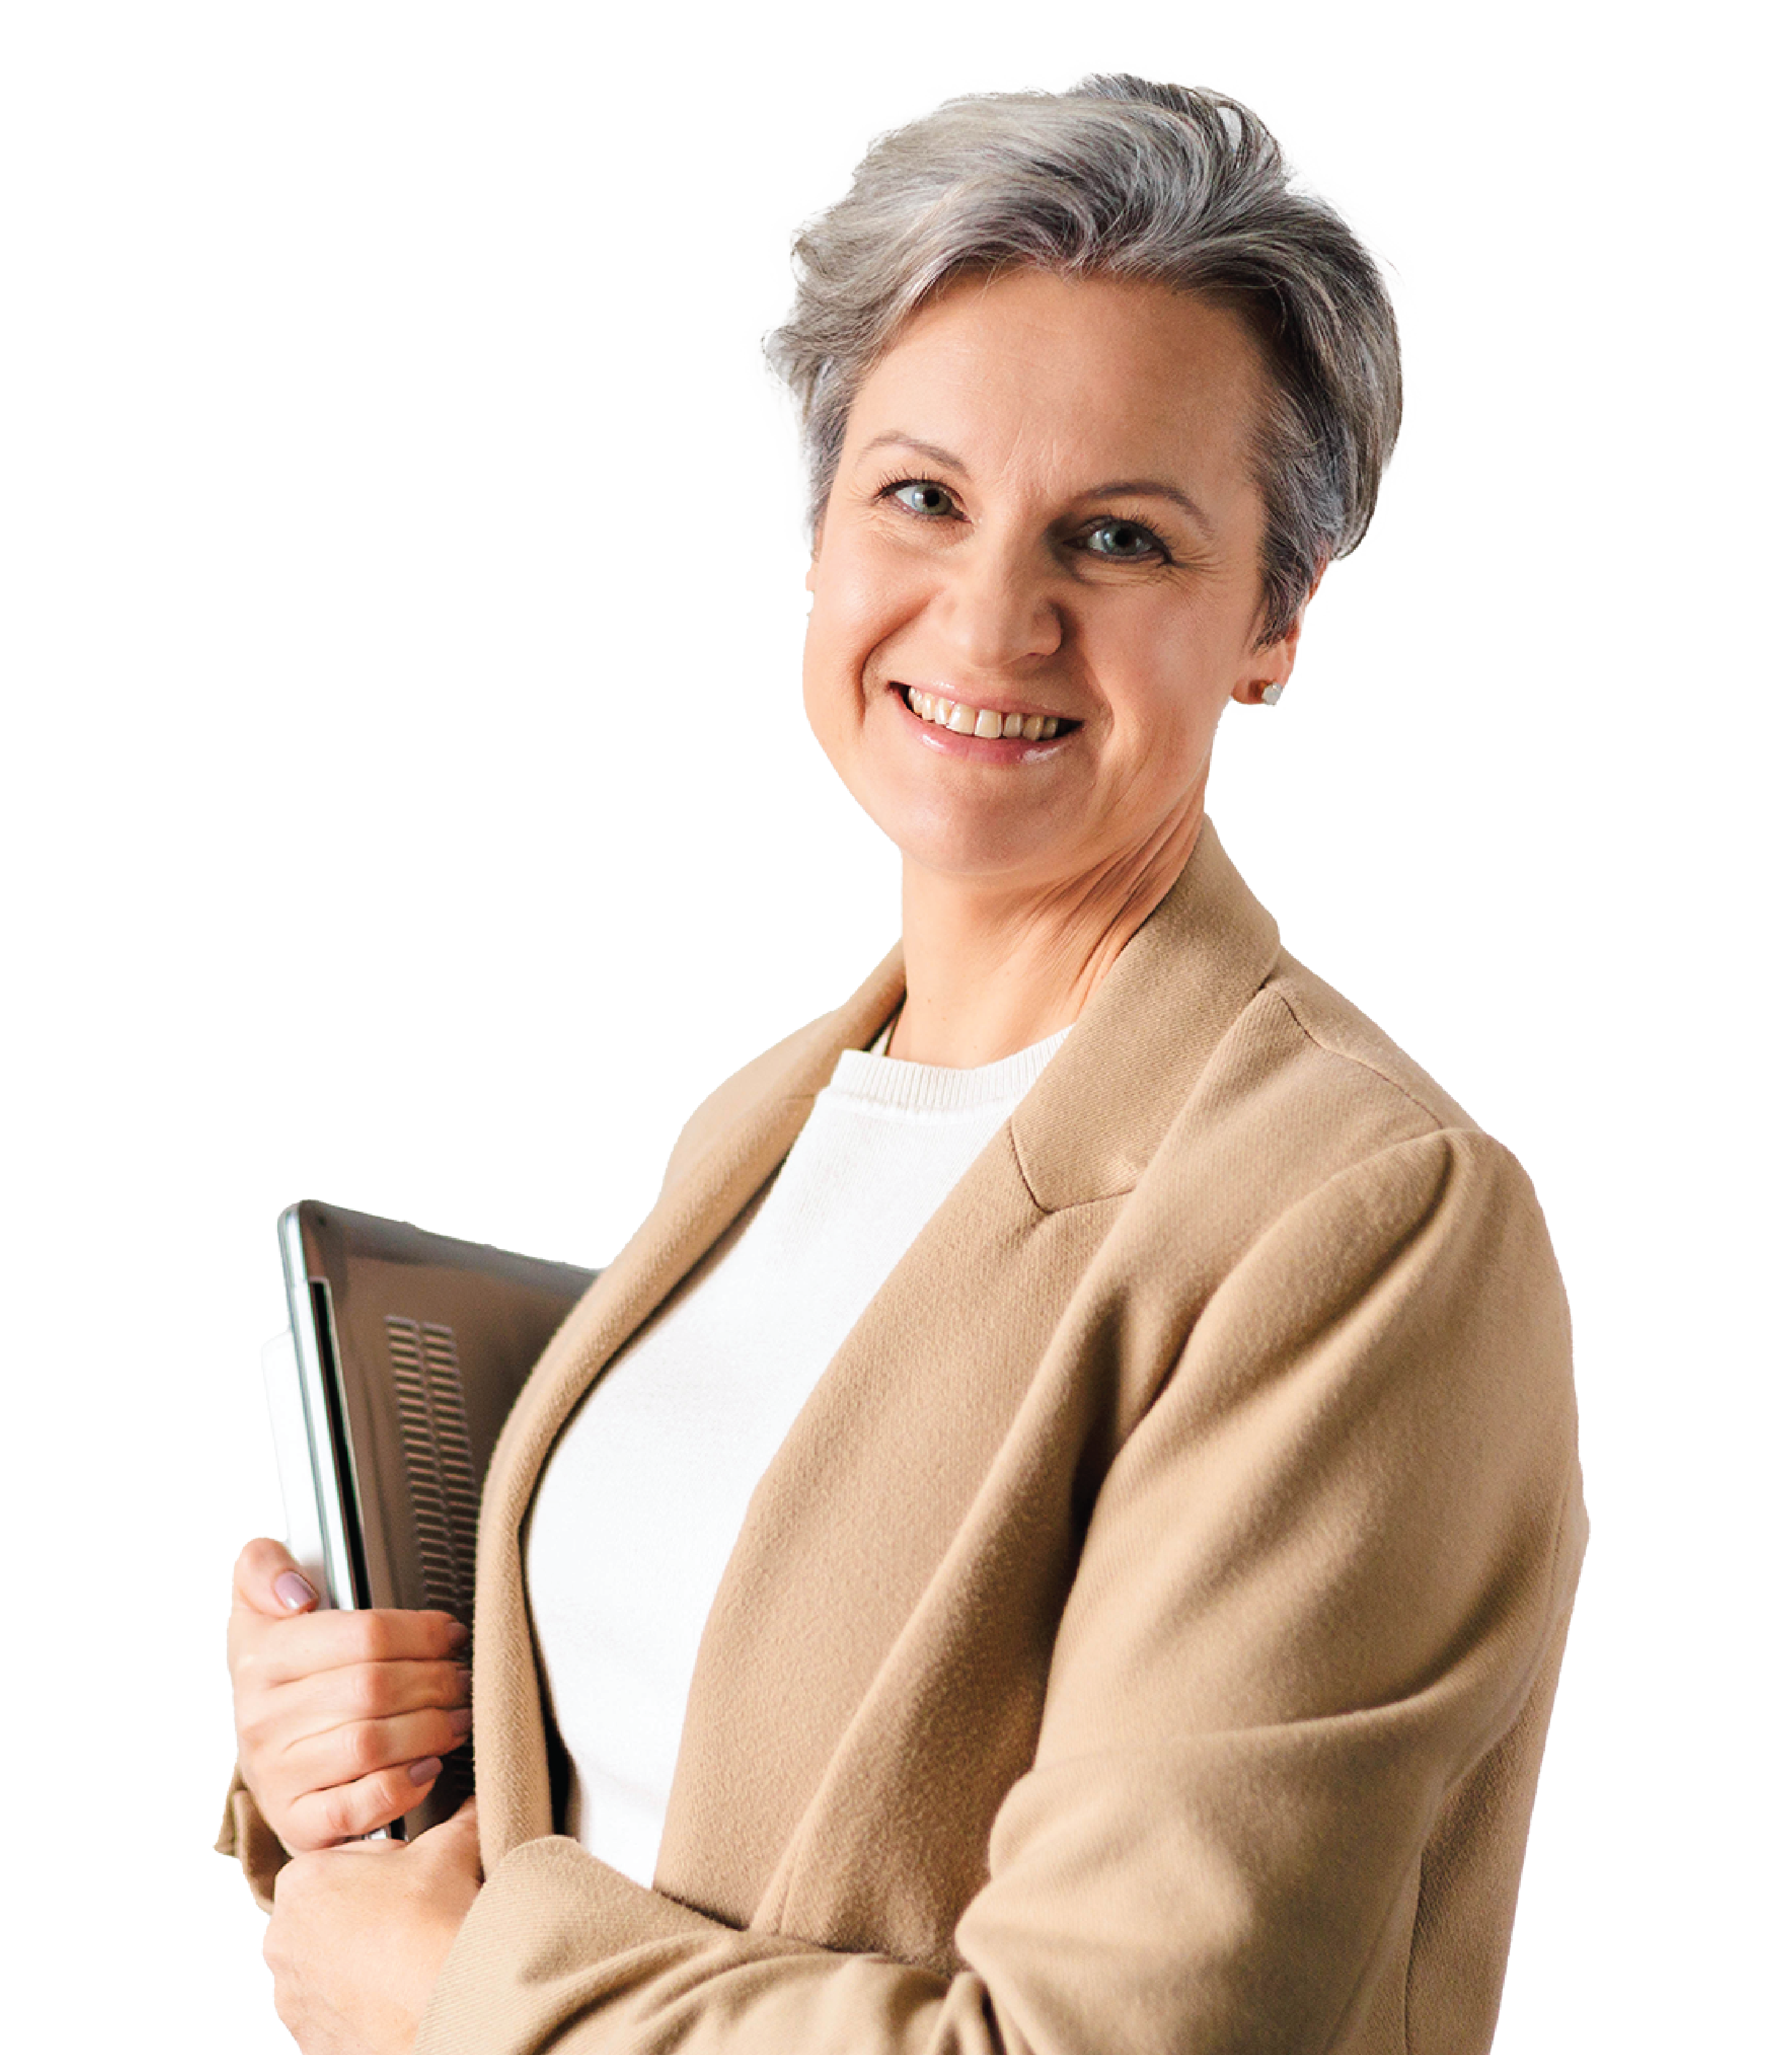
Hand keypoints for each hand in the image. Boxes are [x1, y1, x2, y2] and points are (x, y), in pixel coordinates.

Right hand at [228, 1536, 471, 1851]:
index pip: (364, 1635)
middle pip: (375, 1687)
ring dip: (431, 1728)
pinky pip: (358, 1807)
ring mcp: (278, 1775)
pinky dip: (402, 1787)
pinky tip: (427, 1767)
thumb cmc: (281, 1682)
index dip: (422, 1632)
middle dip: (436, 1680)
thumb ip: (262, 1568)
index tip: (451, 1635)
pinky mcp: (298, 1823)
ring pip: (372, 1744)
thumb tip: (294, 1591)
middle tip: (463, 1679)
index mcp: (261, 1658)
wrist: (264, 1756)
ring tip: (457, 1717)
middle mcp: (263, 1719)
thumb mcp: (258, 1612)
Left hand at [264, 1795, 481, 2054]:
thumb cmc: (434, 1927)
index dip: (391, 1864)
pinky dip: (363, 2003)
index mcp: (302, 1882)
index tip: (416, 1879)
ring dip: (365, 1960)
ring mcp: (291, 1997)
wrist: (449, 2009)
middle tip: (418, 1916)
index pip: (347, 1858)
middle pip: (335, 1913)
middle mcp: (282, 1941)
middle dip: (373, 1913)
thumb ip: (458, 1817)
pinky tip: (400, 1993)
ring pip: (332, 1965)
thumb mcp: (451, 1848)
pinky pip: (336, 2010)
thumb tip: (472, 1805)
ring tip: (412, 1956)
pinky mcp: (308, 2040)